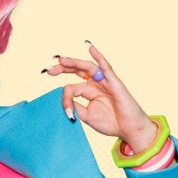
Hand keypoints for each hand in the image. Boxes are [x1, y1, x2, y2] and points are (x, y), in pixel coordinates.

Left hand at [43, 41, 157, 153]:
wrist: (128, 130)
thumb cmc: (110, 123)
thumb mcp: (86, 116)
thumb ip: (75, 107)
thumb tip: (63, 101)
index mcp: (88, 91)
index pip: (71, 88)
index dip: (65, 99)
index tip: (67, 112)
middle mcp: (96, 83)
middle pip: (77, 71)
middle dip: (62, 68)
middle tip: (49, 70)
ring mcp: (105, 81)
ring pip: (88, 67)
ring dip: (74, 62)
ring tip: (61, 59)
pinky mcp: (114, 82)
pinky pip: (106, 67)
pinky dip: (98, 56)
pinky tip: (90, 47)